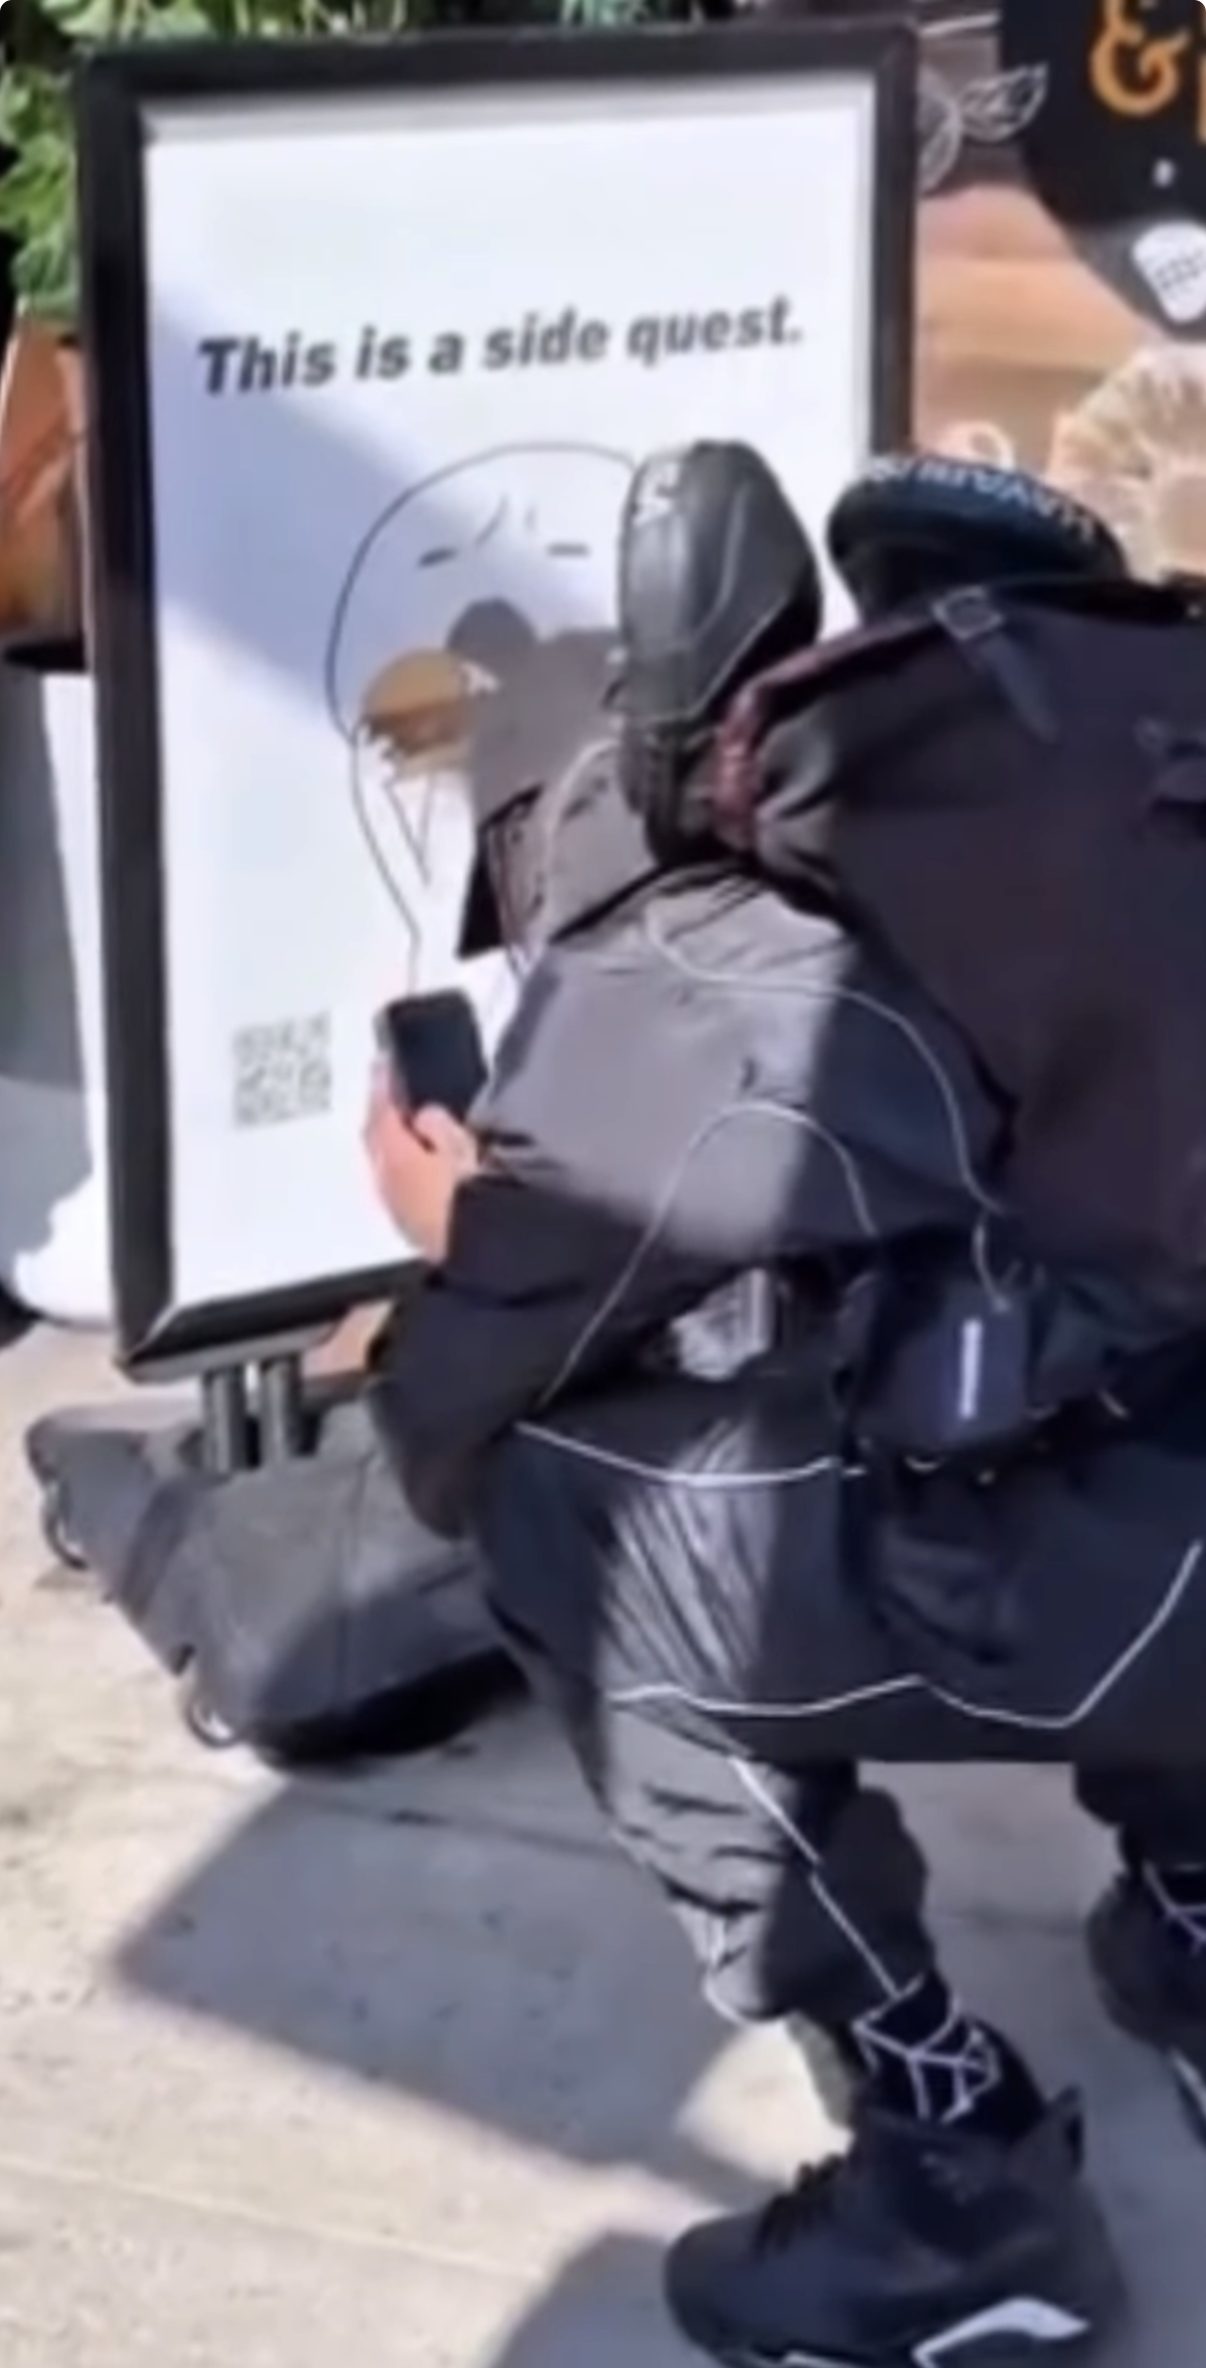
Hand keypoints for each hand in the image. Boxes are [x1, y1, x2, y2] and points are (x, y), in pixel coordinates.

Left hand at [363, 1070, 480, 1262]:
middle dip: (380, 1115)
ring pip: (383, 1165)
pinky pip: (395, 1186)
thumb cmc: (474, 1195)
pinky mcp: (408, 1227)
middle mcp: (386, 1181)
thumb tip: (425, 1116)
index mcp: (395, 1155)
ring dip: (389, 1144)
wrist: (481, 1252)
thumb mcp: (463, 1148)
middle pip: (374, 1139)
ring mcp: (394, 1207)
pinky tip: (415, 1167)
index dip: (382, 1085)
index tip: (383, 1064)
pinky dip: (400, 1169)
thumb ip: (439, 1126)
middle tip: (388, 1095)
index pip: (381, 1112)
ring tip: (404, 1130)